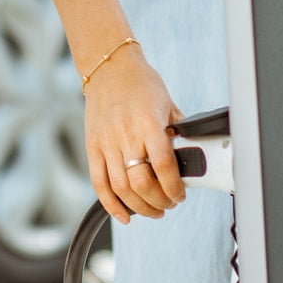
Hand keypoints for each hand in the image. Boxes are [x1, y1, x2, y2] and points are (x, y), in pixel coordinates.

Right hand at [81, 43, 185, 223]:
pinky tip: (125, 215)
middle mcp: (125, 135)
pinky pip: (99, 183)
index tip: (180, 194)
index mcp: (148, 124)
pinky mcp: (92, 147)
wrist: (109, 68)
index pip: (163, 166)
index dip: (174, 187)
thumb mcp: (168, 105)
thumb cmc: (142, 84)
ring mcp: (106, 142)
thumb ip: (177, 134)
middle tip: (169, 203)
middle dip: (159, 201)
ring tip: (153, 209)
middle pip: (141, 183)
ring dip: (140, 207)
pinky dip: (111, 205)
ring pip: (121, 188)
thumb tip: (190, 158)